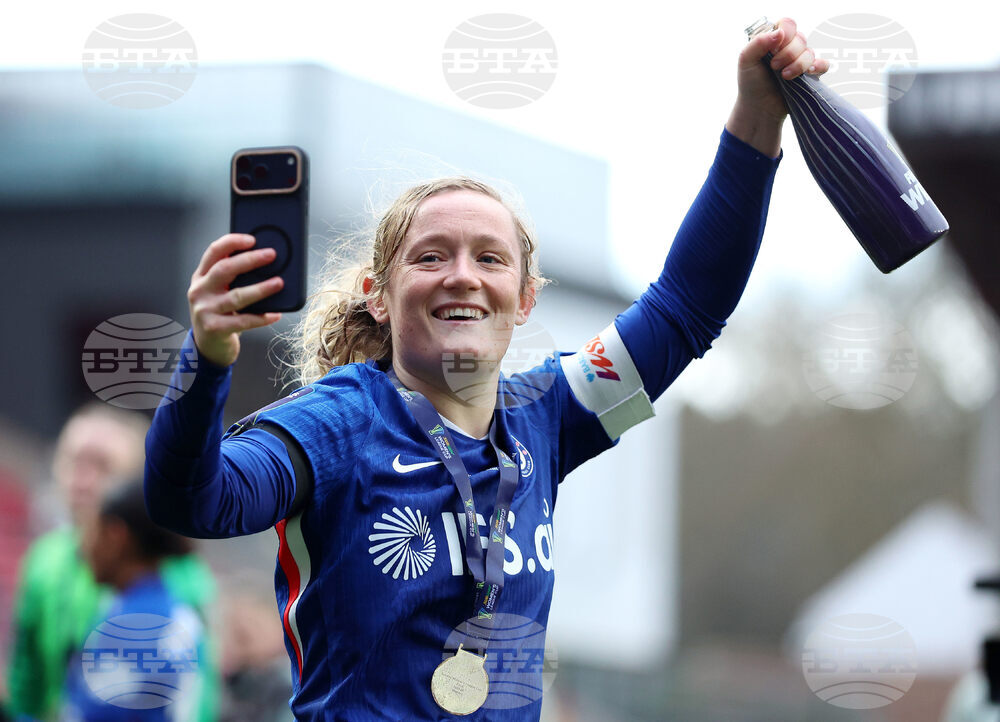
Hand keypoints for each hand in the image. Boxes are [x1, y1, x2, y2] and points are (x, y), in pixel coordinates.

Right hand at [187, 234, 283, 366]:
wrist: (207, 345)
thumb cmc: (218, 312)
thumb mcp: (217, 291)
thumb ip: (232, 276)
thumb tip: (264, 260)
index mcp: (201, 276)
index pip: (214, 252)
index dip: (232, 242)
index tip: (252, 239)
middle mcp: (200, 290)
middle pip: (224, 269)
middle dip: (250, 260)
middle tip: (271, 255)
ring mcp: (205, 310)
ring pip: (236, 296)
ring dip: (260, 289)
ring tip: (278, 283)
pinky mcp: (214, 328)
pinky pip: (242, 321)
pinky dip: (261, 318)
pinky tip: (275, 314)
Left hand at [726, 17, 829, 156]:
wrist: (759, 108)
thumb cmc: (750, 84)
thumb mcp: (746, 61)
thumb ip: (757, 43)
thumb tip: (779, 33)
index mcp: (774, 41)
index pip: (787, 24)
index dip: (785, 34)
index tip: (774, 49)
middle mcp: (788, 48)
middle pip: (800, 38)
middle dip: (788, 53)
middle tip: (774, 67)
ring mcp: (800, 61)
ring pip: (810, 52)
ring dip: (798, 65)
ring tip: (784, 77)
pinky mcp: (809, 75)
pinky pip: (823, 64)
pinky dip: (818, 67)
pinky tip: (808, 73)